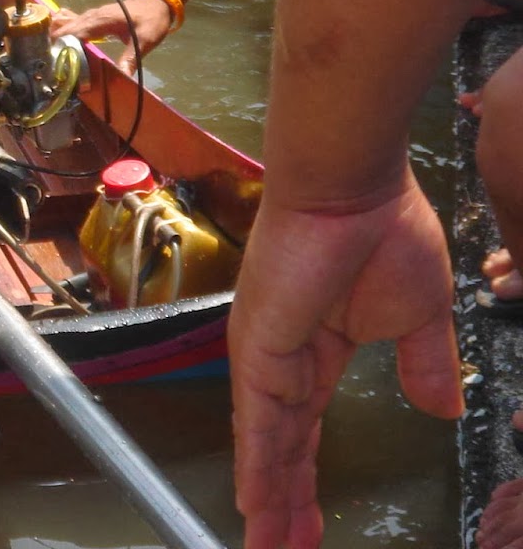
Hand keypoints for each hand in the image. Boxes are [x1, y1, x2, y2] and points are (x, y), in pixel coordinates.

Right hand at [51, 0, 175, 73]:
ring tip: (48, 56)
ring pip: (66, 25)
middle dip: (54, 44)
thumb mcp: (145, 40)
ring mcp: (91, 15)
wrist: (158, 1)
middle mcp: (91, 17)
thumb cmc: (151, 19)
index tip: (52, 62)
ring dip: (57, 38)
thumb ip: (130, 58)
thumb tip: (122, 77)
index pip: (73, 33)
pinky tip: (57, 41)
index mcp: (101, 21)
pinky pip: (72, 22)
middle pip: (65, 29)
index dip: (61, 46)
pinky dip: (63, 31)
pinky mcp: (93, 17)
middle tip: (47, 65)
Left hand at [229, 172, 462, 548]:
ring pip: (266, 442)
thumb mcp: (421, 313)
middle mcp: (283, 357)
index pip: (307, 428)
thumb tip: (444, 408)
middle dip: (284, 501)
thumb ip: (424, 363)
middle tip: (282, 548)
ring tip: (269, 544)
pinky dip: (256, 463)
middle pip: (281, 446)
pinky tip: (255, 503)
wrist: (353, 188)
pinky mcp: (258, 345)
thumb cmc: (385, 231)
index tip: (310, 523)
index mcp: (319, 348)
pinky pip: (257, 418)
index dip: (306, 477)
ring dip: (269, 497)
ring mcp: (266, 353)